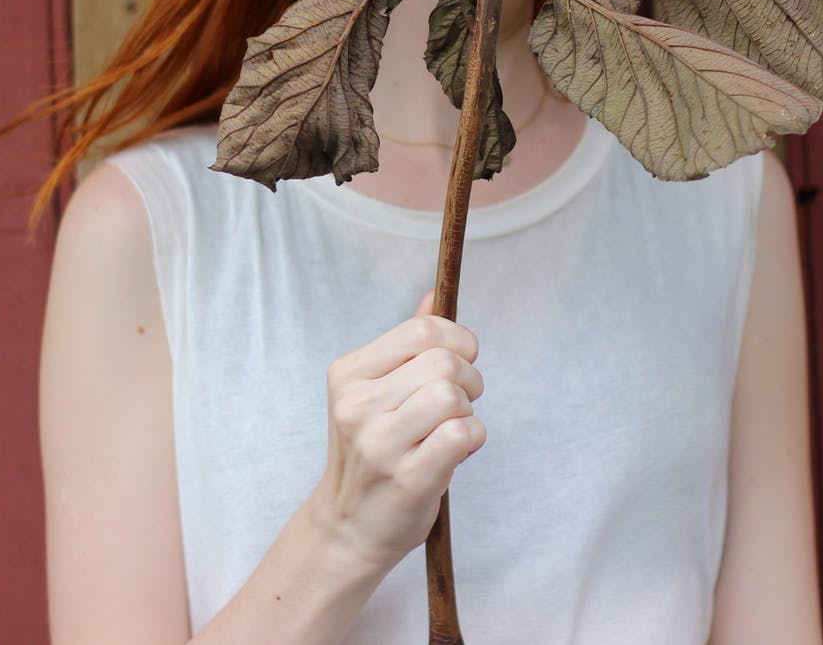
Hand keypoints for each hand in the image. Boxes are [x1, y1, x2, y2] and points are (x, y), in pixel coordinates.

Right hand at [303, 292, 486, 574]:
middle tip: (460, 403)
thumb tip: (435, 295)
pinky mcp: (406, 478)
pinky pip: (464, 434)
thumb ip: (407, 344)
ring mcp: (379, 443)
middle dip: (469, 378)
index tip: (462, 359)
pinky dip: (474, 439)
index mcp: (348, 374)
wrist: (349, 527)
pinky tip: (456, 453)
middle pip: (444, 362)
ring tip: (450, 429)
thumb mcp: (378, 393)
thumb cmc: (374, 453)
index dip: (458, 340)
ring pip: (453, 396)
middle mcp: (357, 405)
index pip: (422, 331)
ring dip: (468, 412)